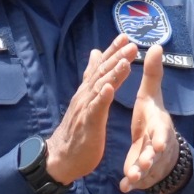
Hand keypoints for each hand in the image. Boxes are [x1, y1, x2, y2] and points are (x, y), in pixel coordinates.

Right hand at [45, 35, 137, 184]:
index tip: (125, 36)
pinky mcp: (87, 123)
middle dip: (117, 57)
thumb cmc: (77, 129)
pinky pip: (95, 109)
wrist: (62, 156)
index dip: (112, 51)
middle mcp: (85, 95)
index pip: (101, 66)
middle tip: (131, 43)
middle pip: (102, 72)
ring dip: (113, 73)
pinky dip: (102, 97)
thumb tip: (95, 53)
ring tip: (125, 60)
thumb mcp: (87, 100)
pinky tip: (110, 88)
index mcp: (88, 91)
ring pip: (100, 87)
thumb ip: (91, 77)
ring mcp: (85, 108)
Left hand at [119, 42, 181, 192]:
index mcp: (160, 125)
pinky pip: (137, 180)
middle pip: (157, 152)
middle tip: (145, 161)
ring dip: (141, 172)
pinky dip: (132, 184)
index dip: (161, 136)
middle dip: (151, 157)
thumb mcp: (152, 96)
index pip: (162, 130)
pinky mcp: (141, 173)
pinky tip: (124, 187)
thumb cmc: (153, 118)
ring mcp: (150, 160)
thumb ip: (153, 74)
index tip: (157, 141)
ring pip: (147, 168)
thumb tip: (156, 46)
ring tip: (133, 176)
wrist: (158, 146)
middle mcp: (157, 144)